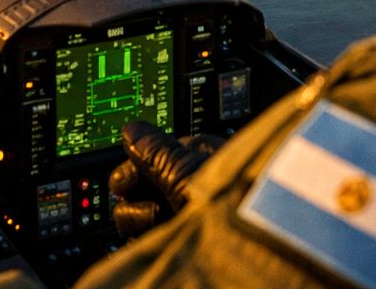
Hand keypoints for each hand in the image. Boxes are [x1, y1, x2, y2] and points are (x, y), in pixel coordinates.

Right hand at [109, 122, 224, 238]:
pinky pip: (153, 239)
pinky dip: (149, 239)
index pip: (152, 155)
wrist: (254, 244)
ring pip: (145, 214)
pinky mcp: (188, 242)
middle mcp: (196, 183)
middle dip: (138, 199)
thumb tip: (132, 131)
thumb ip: (155, 150)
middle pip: (146, 186)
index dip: (133, 169)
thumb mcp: (187, 170)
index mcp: (201, 155)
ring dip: (142, 220)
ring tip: (161, 225)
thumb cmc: (234, 201)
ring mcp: (191, 215)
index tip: (122, 185)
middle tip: (149, 210)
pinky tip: (156, 242)